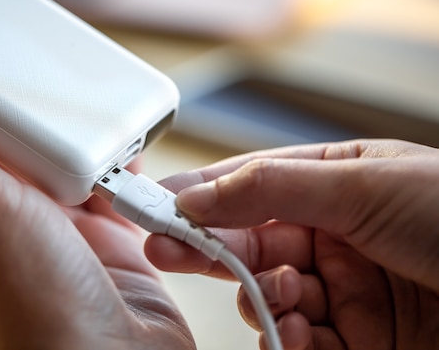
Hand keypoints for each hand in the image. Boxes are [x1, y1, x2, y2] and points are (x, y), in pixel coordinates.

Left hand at [0, 69, 194, 349]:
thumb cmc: (36, 309)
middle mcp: (1, 221)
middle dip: (12, 110)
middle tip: (23, 73)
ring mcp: (52, 228)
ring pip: (54, 161)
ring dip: (68, 138)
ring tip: (78, 113)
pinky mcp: (100, 234)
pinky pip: (104, 184)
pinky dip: (113, 167)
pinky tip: (119, 155)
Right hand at [146, 139, 438, 349]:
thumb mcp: (362, 181)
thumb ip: (270, 185)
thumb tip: (197, 192)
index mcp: (336, 183)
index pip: (250, 184)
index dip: (199, 192)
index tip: (153, 203)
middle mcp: (334, 235)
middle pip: (250, 239)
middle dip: (208, 245)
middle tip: (164, 247)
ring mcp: (343, 290)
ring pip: (268, 294)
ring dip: (261, 298)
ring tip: (278, 298)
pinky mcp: (356, 340)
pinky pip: (298, 340)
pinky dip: (286, 340)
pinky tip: (292, 332)